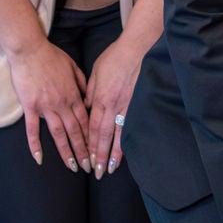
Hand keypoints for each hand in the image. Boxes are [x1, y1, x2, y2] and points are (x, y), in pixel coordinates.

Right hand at [3, 38, 88, 170]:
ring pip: (59, 134)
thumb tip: (88, 96)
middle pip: (75, 131)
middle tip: (89, 167)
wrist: (30, 50)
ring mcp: (46, 106)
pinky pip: (33, 129)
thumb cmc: (52, 57)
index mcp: (74, 95)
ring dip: (66, 152)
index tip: (97, 150)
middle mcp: (63, 104)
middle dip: (83, 151)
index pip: (86, 121)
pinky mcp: (30, 107)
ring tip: (72, 167)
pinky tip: (39, 158)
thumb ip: (82, 83)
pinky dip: (36, 145)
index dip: (92, 137)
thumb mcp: (74, 67)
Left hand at [84, 30, 150, 178]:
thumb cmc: (113, 58)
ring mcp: (126, 105)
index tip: (86, 159)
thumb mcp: (94, 74)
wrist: (134, 49)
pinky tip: (127, 150)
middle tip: (97, 172)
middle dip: (100, 155)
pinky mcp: (136, 102)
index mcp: (99, 98)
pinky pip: (130, 124)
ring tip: (112, 168)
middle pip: (104, 135)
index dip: (89, 145)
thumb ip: (89, 93)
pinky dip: (127, 139)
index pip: (91, 127)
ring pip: (118, 134)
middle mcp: (112, 105)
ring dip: (114, 153)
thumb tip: (86, 108)